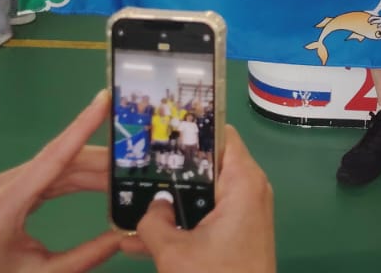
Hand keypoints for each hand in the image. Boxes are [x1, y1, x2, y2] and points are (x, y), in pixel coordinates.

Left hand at [0, 89, 124, 272]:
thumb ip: (86, 256)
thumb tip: (126, 236)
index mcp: (5, 205)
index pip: (54, 158)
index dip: (82, 126)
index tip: (105, 99)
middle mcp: (1, 187)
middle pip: (61, 162)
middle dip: (102, 160)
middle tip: (141, 159)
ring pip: (55, 168)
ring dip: (91, 170)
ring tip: (126, 172)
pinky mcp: (2, 194)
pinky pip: (44, 179)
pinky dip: (72, 179)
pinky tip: (97, 182)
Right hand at [124, 126, 274, 272]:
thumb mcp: (174, 251)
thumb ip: (154, 223)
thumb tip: (149, 206)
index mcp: (243, 181)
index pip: (220, 135)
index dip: (191, 128)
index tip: (159, 128)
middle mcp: (250, 188)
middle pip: (209, 163)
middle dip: (173, 166)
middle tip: (135, 163)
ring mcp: (246, 210)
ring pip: (203, 193)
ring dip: (172, 199)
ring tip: (131, 196)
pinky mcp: (239, 232)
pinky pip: (206, 216)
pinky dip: (182, 220)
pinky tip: (141, 235)